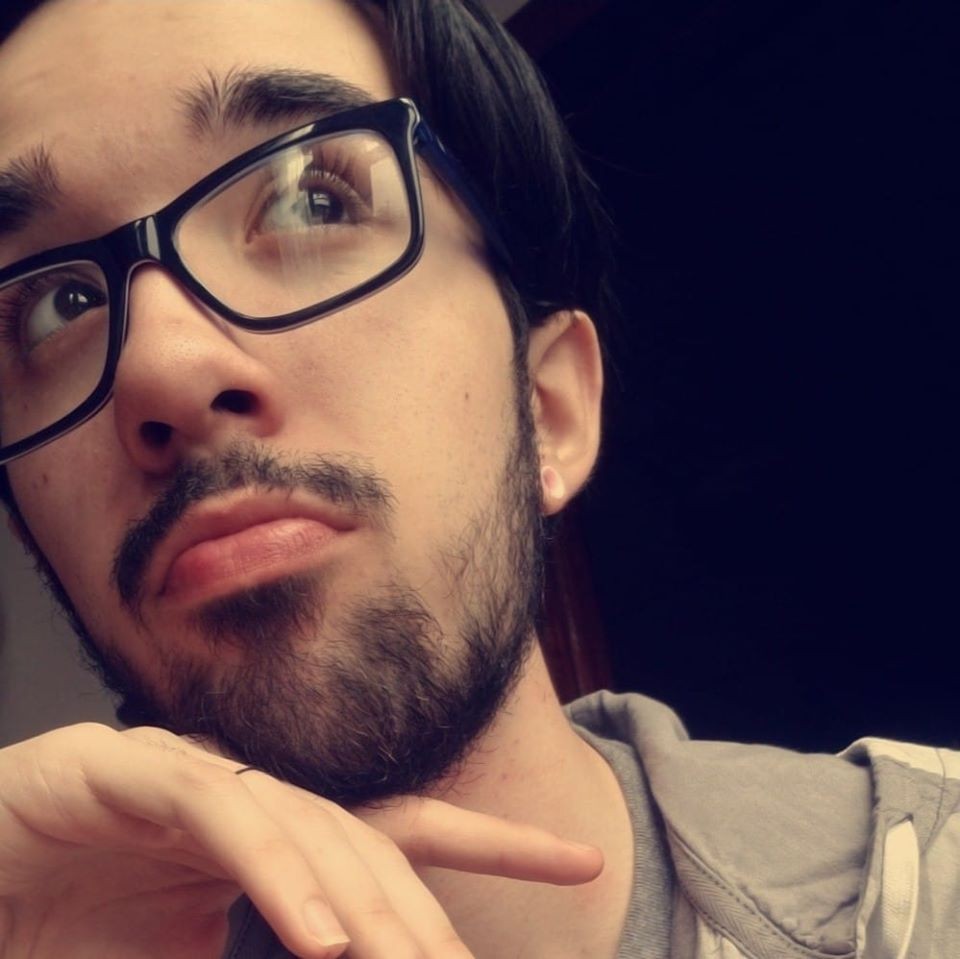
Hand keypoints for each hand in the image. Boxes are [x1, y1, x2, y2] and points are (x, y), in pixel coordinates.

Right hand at [0, 724, 602, 958]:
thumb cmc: (66, 923)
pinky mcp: (125, 769)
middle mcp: (247, 792)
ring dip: (358, 899)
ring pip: (304, 823)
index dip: (495, 841)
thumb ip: (265, 957)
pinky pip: (222, 816)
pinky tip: (319, 936)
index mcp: (272, 834)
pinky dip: (274, 872)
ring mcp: (190, 773)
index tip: (583, 857)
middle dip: (423, 909)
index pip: (401, 833)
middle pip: (365, 839)